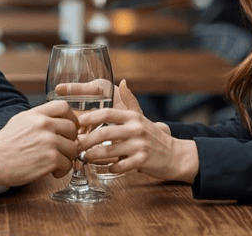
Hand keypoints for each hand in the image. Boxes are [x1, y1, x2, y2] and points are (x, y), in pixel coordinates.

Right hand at [0, 100, 78, 186]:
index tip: (70, 127)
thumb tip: (56, 121)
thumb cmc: (4, 145)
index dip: (71, 117)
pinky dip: (62, 170)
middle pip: (72, 128)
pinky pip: (68, 164)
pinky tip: (53, 171)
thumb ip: (38, 118)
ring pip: (73, 148)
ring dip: (67, 157)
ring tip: (56, 162)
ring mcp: (49, 141)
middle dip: (70, 140)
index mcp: (36, 114)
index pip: (63, 107)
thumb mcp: (20, 121)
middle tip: (63, 149)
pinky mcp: (51, 159)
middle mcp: (44, 125)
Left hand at [76, 103, 194, 182]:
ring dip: (93, 155)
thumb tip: (123, 82)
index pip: (107, 113)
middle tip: (75, 144)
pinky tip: (106, 168)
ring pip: (109, 150)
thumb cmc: (154, 137)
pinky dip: (110, 168)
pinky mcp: (142, 161)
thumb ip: (130, 101)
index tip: (77, 122)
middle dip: (86, 140)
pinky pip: (119, 166)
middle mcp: (136, 129)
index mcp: (133, 117)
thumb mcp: (141, 117)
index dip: (90, 117)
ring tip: (84, 157)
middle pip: (104, 132)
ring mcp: (140, 145)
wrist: (176, 155)